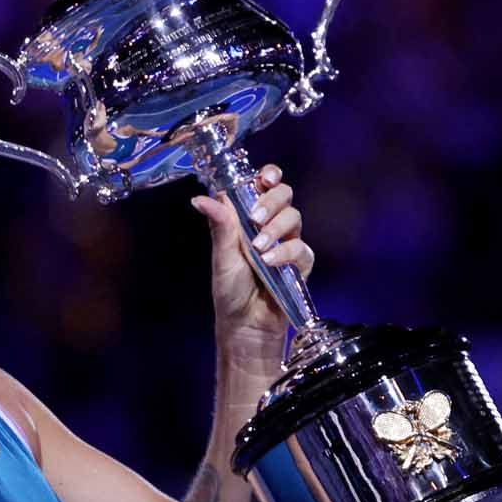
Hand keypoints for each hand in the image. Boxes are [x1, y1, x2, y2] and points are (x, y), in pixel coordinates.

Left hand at [191, 165, 312, 348]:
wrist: (244, 325)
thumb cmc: (230, 290)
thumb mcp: (222, 256)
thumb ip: (220, 225)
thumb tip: (199, 198)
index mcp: (248, 217)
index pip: (264, 185)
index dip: (269, 176)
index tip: (265, 178)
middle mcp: (270, 225)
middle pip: (284, 195)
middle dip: (272, 202)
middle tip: (255, 217)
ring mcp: (287, 243)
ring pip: (294, 218)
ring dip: (275, 229)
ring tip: (258, 248)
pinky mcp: (300, 264)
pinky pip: (302, 249)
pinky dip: (286, 254)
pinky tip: (270, 263)